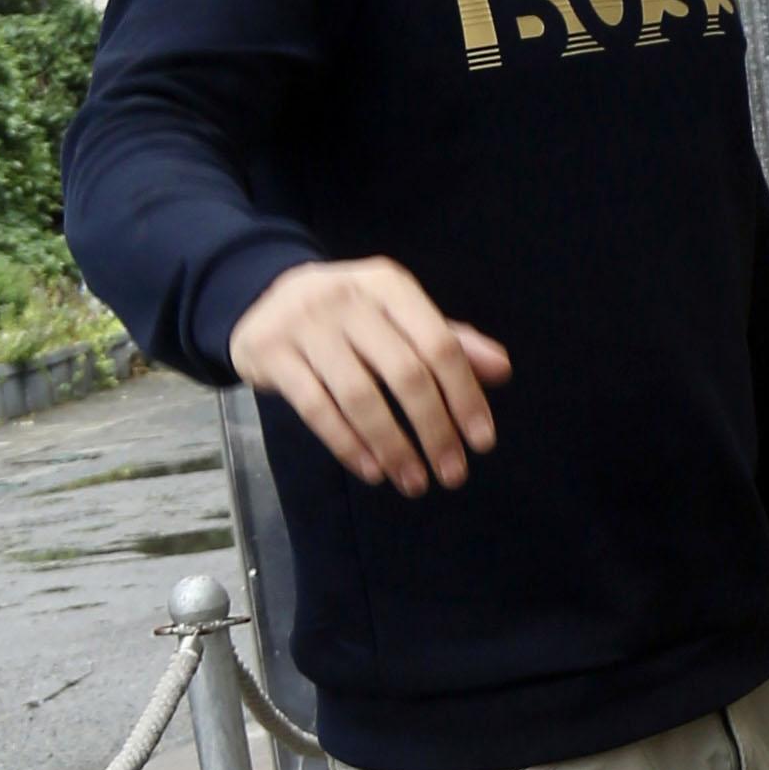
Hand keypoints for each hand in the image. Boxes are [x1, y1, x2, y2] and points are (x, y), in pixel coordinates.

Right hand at [227, 256, 508, 494]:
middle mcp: (348, 299)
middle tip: (452, 474)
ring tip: (415, 482)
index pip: (440, 345)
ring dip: (393, 447)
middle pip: (404, 373)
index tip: (482, 443)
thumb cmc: (350, 317)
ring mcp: (306, 325)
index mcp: (389, 286)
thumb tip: (502, 370)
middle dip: (434, 430)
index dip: (465, 396)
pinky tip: (373, 470)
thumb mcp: (399, 318)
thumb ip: (450, 342)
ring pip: (360, 396)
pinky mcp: (271, 353)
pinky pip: (316, 408)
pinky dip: (348, 444)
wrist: (265, 299)